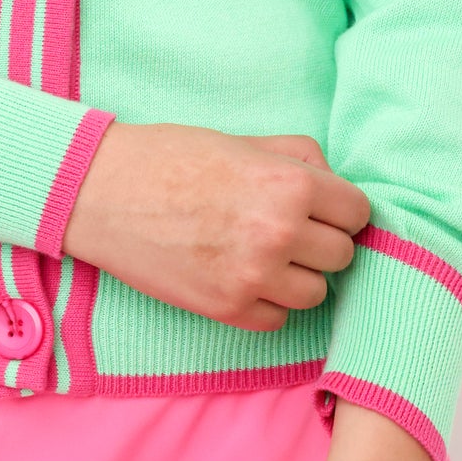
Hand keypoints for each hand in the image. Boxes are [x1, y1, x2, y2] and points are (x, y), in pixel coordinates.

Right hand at [62, 121, 368, 329]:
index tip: (321, 211)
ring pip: (315, 293)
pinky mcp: (227, 307)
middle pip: (342, 256)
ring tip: (262, 254)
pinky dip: (265, 302)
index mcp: (290, 185)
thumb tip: (336, 183)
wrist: (103, 191)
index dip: (340, 210)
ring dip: (296, 277)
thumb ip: (299, 159)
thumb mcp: (243, 141)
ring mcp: (254, 276)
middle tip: (287, 231)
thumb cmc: (171, 158)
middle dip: (320, 243)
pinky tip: (239, 276)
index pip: (358, 214)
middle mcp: (280, 233)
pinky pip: (277, 318)